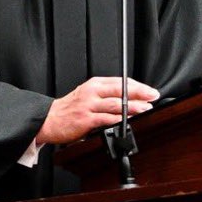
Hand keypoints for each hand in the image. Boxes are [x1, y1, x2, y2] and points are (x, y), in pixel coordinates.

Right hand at [35, 77, 158, 145]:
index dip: (138, 86)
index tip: (150, 91)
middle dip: (140, 93)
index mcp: (94, 84)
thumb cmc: (68, 110)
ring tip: (146, 108)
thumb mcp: (87, 96)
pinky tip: (128, 120)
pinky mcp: (85, 119)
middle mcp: (92, 92)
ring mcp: (88, 105)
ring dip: (134, 106)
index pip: (121, 81)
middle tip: (153, 96)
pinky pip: (106, 118)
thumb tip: (129, 101)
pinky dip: (119, 119)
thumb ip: (106, 96)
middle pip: (121, 89)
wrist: (48, 120)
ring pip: (116, 103)